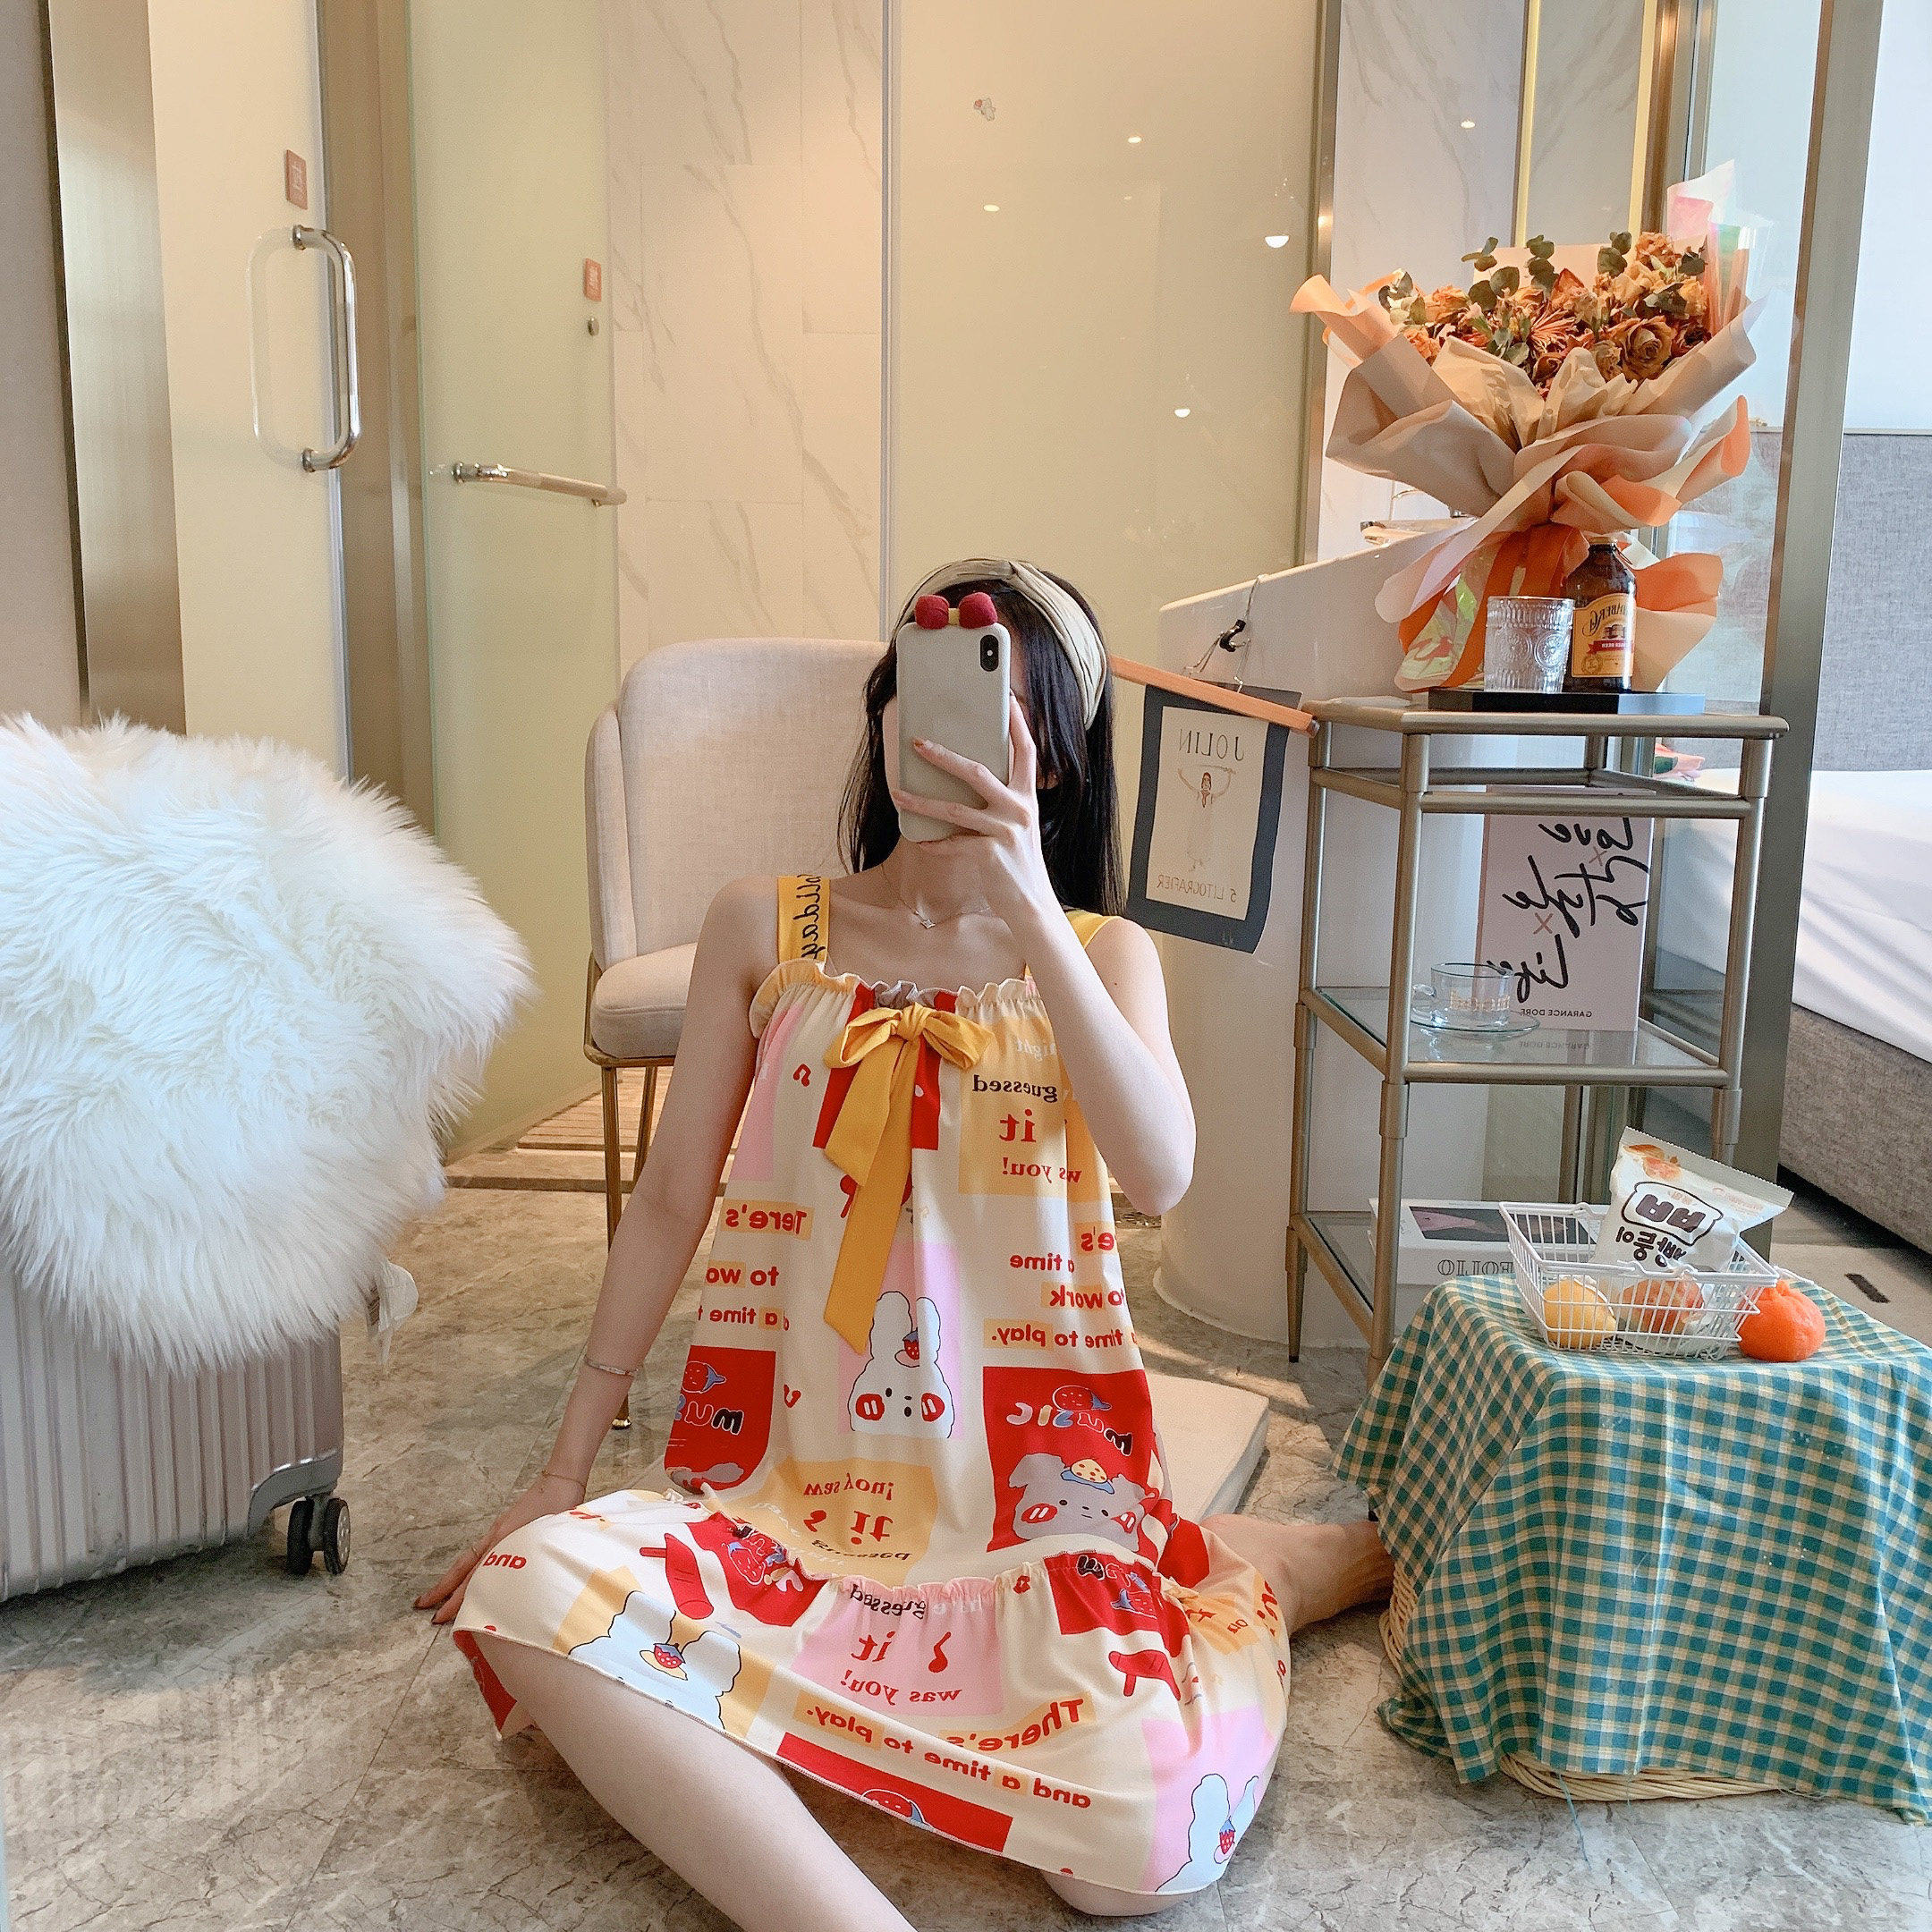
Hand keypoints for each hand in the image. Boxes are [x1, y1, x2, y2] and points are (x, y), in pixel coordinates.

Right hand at [414, 1470, 583, 1625]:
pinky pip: (479, 1551)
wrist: (560, 1481)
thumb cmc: (561, 1509)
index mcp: (505, 1541)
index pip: (474, 1576)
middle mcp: (496, 1539)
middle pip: (464, 1569)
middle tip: (425, 1609)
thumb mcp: (552, 1538)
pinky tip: (466, 1576)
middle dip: (443, 1590)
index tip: (442, 1615)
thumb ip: (539, 1560)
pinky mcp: (503, 1527)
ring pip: (468, 1560)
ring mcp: (498, 1532)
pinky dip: (468, 1566)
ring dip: (452, 1579)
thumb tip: (535, 1586)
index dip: (458, 1598)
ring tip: (436, 1597)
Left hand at [890, 697, 1058, 925]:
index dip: (1018, 724)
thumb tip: (966, 775)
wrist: (1031, 902)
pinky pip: (952, 844)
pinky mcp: (990, 855)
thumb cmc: (1018, 860)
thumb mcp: (1018, 824)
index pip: (1026, 751)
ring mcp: (1005, 832)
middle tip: (918, 743)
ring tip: (898, 793)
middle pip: (977, 772)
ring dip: (921, 802)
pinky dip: (934, 844)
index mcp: (1027, 797)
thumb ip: (1001, 800)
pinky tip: (919, 840)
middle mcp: (1019, 809)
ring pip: (954, 810)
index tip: (1007, 699)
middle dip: (944, 756)